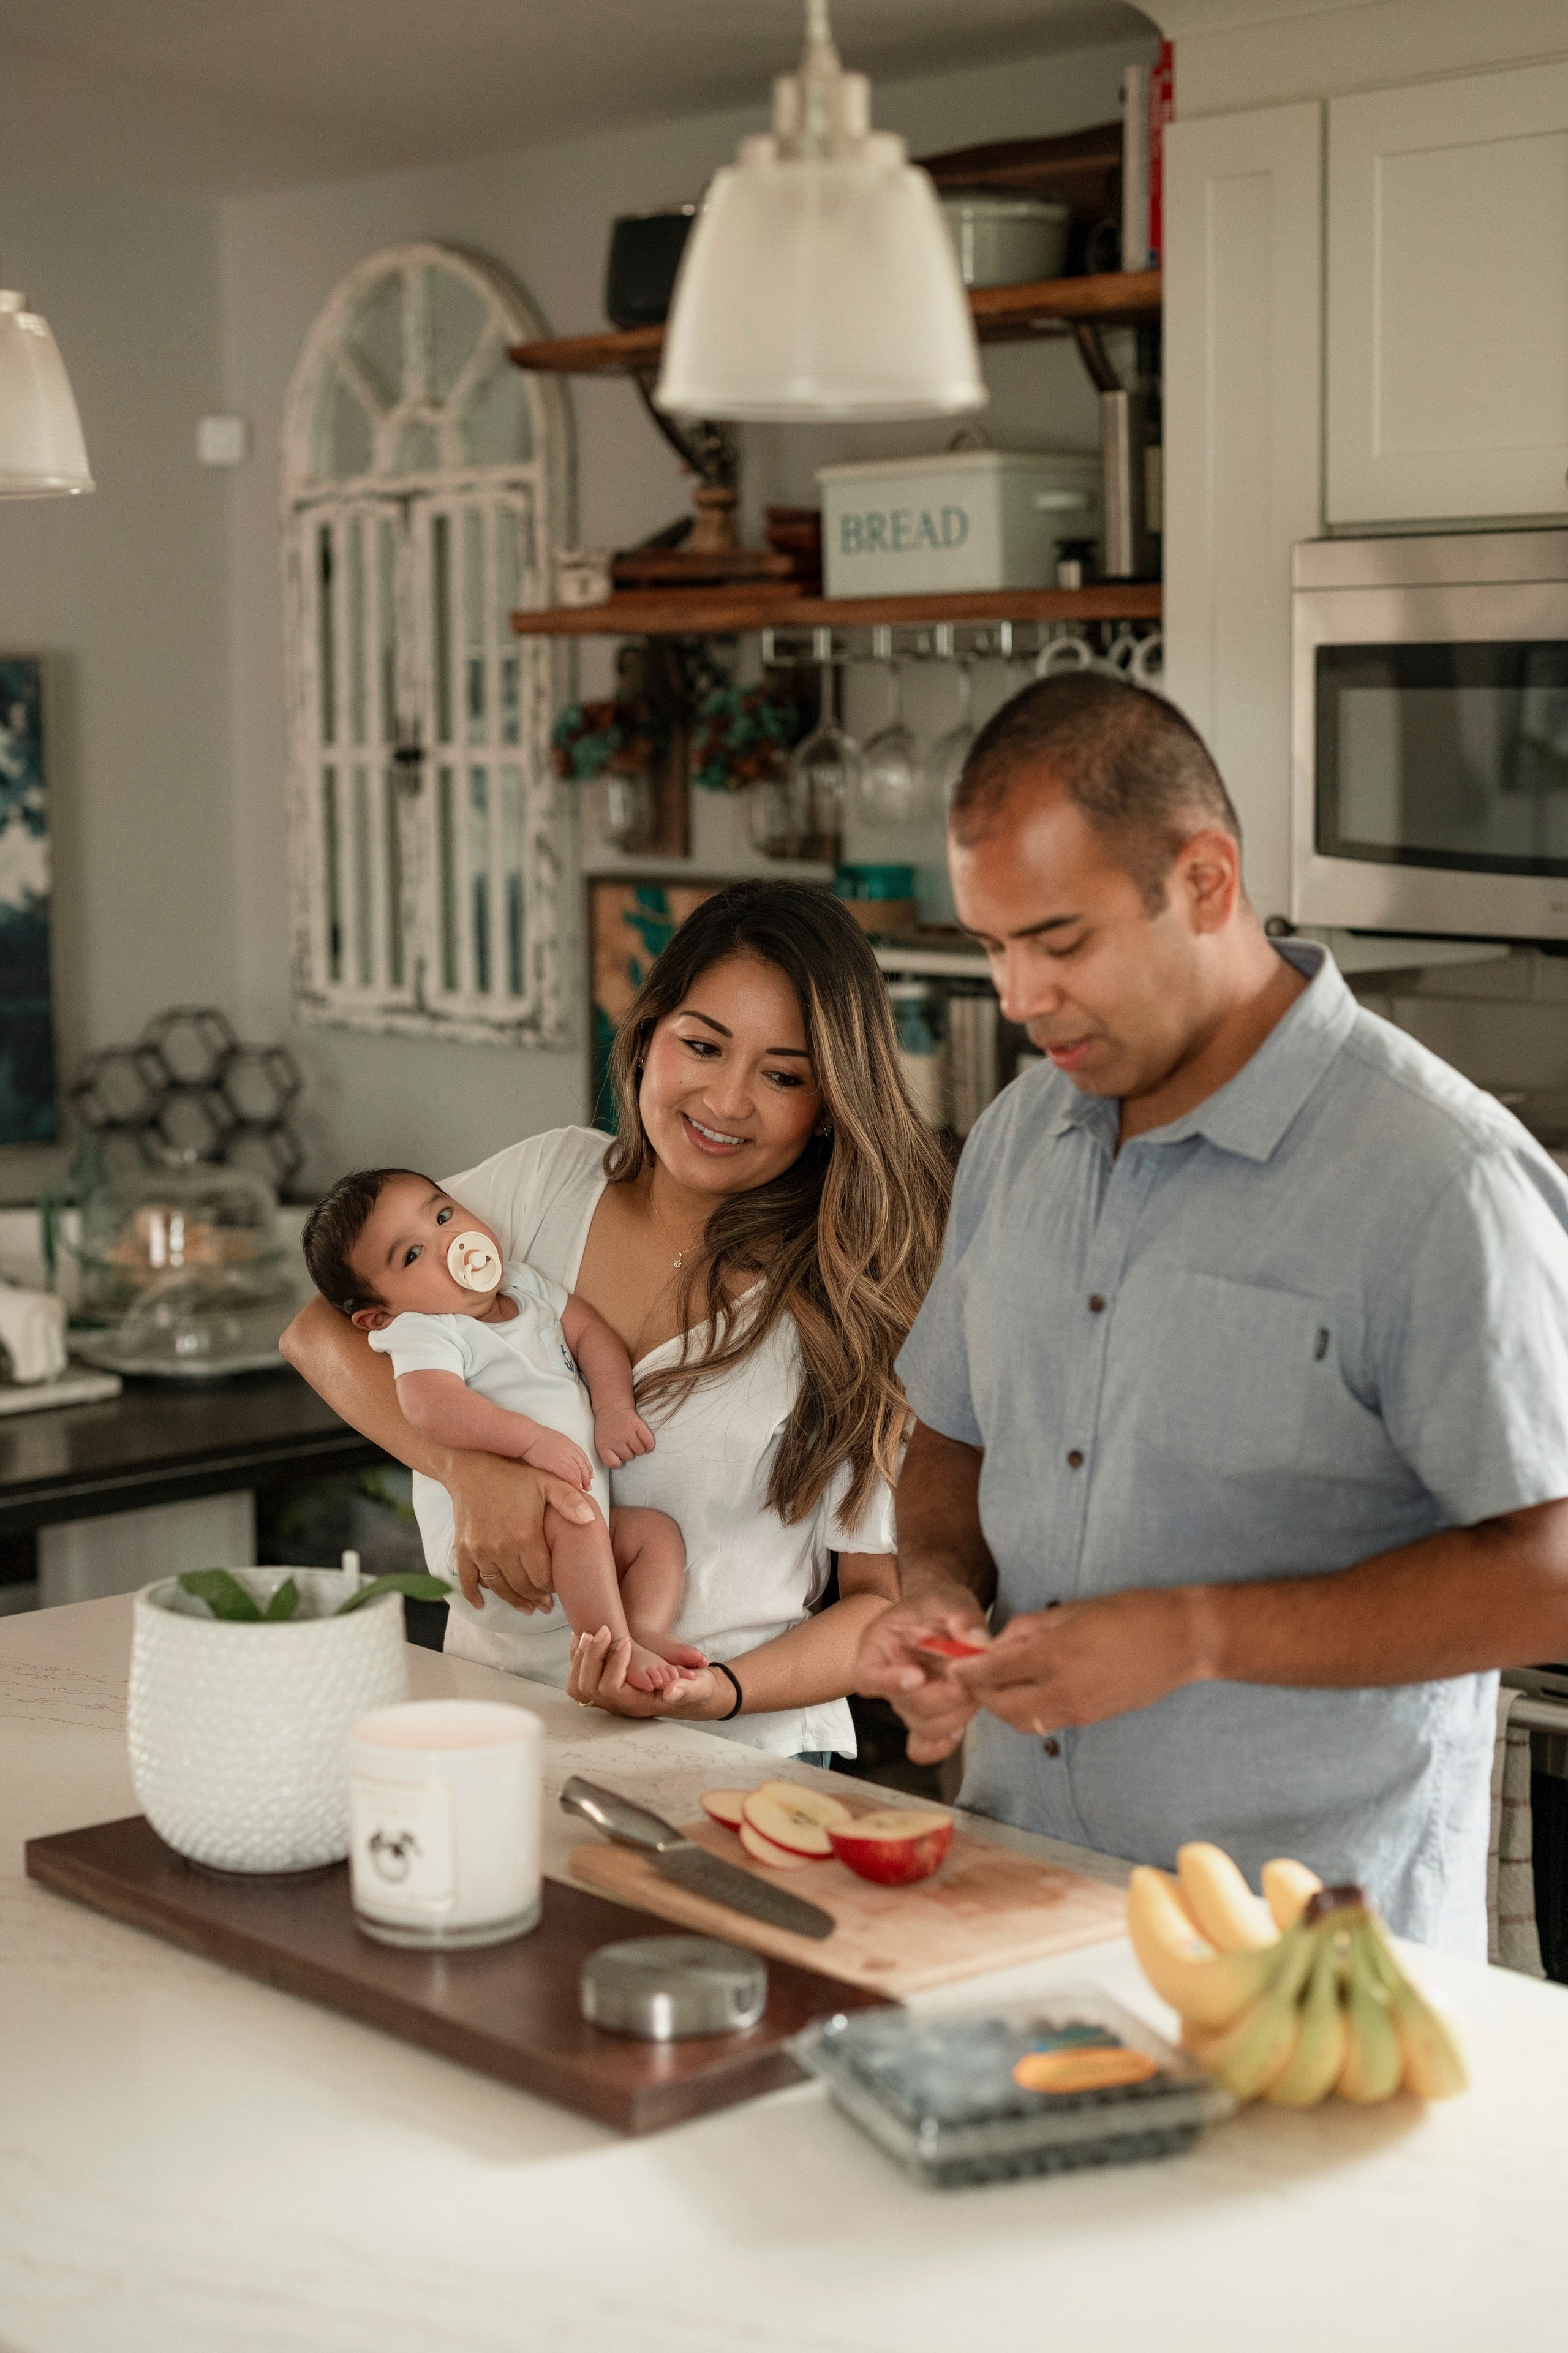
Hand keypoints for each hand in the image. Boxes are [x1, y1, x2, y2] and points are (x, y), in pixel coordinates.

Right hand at [445, 1451, 594, 1612]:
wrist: (472, 1465)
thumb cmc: (514, 1474)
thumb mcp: (547, 1481)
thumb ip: (569, 1501)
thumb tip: (589, 1520)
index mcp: (524, 1535)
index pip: (541, 1576)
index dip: (551, 1586)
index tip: (558, 1588)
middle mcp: (500, 1548)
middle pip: (521, 1586)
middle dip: (535, 1599)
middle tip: (545, 1606)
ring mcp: (479, 1550)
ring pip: (498, 1587)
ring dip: (513, 1601)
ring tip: (527, 1609)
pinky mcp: (464, 1549)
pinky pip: (467, 1579)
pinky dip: (474, 1595)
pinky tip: (482, 1604)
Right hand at [520, 1428, 595, 1489]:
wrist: (527, 1437)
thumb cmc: (534, 1439)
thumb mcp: (554, 1440)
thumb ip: (561, 1449)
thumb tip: (562, 1458)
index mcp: (569, 1444)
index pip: (583, 1458)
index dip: (588, 1468)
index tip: (589, 1476)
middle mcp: (569, 1449)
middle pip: (583, 1465)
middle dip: (587, 1477)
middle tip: (588, 1486)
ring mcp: (563, 1456)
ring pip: (578, 1470)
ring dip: (581, 1481)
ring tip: (582, 1490)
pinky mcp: (556, 1463)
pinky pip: (569, 1474)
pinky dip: (574, 1481)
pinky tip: (576, 1487)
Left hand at [566, 1627, 724, 1721]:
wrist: (692, 1692)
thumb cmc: (696, 1689)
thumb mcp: (698, 1688)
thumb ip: (687, 1690)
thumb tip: (671, 1691)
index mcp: (639, 1704)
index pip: (611, 1689)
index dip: (614, 1665)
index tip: (626, 1641)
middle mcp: (619, 1704)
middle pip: (588, 1687)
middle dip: (592, 1656)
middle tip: (604, 1630)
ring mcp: (610, 1698)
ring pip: (579, 1686)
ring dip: (580, 1658)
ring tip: (589, 1633)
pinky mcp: (607, 1687)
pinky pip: (580, 1677)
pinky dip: (578, 1656)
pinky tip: (582, 1636)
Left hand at [595, 1404, 654, 1469]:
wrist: (611, 1408)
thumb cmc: (607, 1429)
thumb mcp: (600, 1442)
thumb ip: (608, 1455)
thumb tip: (622, 1464)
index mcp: (604, 1445)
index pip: (613, 1464)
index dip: (617, 1461)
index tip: (617, 1455)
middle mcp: (616, 1440)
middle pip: (629, 1457)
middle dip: (628, 1452)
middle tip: (625, 1443)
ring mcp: (628, 1432)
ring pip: (639, 1451)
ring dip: (638, 1449)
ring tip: (633, 1441)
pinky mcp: (638, 1425)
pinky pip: (649, 1442)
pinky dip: (649, 1446)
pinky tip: (647, 1446)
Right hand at [853, 1585, 989, 1765]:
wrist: (942, 1614)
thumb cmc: (937, 1605)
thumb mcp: (947, 1598)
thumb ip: (961, 1616)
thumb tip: (978, 1641)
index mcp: (876, 1648)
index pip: (869, 1677)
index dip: (890, 1682)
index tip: (917, 1675)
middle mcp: (886, 1680)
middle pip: (906, 1705)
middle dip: (943, 1696)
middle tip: (969, 1679)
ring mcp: (905, 1703)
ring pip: (924, 1726)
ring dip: (956, 1714)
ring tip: (975, 1689)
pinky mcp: (924, 1717)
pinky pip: (923, 1746)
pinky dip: (942, 1745)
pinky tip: (961, 1727)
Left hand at [952, 1588, 1208, 1733]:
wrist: (1183, 1640)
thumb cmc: (1131, 1612)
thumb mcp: (1074, 1609)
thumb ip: (1030, 1628)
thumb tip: (999, 1642)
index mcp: (1057, 1655)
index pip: (996, 1670)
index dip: (968, 1670)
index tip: (952, 1665)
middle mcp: (1065, 1690)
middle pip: (1003, 1706)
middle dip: (981, 1694)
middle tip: (971, 1677)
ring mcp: (1081, 1711)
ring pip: (1024, 1722)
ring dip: (1003, 1707)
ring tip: (997, 1685)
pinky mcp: (1093, 1719)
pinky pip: (1048, 1722)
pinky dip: (1028, 1711)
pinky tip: (1027, 1690)